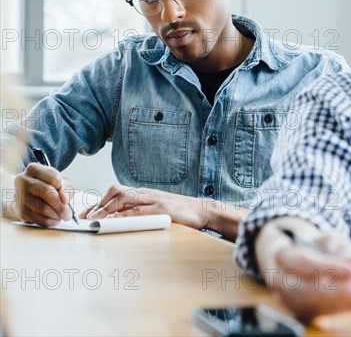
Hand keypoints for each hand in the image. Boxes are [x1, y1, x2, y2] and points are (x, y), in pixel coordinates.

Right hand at [14, 163, 74, 225]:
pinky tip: (54, 219)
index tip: (66, 196)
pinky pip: (39, 219)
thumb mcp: (59, 180)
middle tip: (68, 212)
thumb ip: (66, 186)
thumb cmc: (46, 186)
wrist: (26, 196)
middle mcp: (23, 180)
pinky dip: (50, 222)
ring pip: (43, 208)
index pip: (54, 178)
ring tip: (62, 216)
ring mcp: (20, 196)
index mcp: (33, 169)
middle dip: (61, 205)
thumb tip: (65, 199)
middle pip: (47, 193)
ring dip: (57, 215)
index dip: (63, 189)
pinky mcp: (20, 211)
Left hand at [79, 184, 208, 228]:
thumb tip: (119, 219)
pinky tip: (116, 221)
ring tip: (95, 219)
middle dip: (99, 205)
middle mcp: (146, 193)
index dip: (100, 202)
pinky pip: (139, 211)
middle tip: (85, 217)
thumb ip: (140, 211)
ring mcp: (154, 200)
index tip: (86, 213)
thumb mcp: (156, 208)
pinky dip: (125, 216)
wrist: (202, 210)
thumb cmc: (180, 211)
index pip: (116, 192)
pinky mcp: (161, 209)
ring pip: (125, 199)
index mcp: (143, 193)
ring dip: (107, 209)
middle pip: (117, 192)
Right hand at [255, 217, 350, 321]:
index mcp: (281, 255)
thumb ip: (337, 246)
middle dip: (339, 293)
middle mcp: (281, 281)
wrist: (289, 259)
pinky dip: (342, 307)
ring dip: (344, 303)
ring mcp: (288, 300)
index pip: (303, 264)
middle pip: (307, 292)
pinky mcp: (300, 311)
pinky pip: (321, 312)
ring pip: (315, 307)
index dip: (330, 268)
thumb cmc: (309, 245)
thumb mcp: (322, 238)